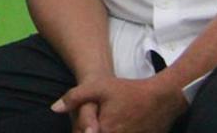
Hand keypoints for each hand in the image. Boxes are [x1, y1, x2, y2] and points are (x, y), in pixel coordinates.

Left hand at [53, 75, 186, 132]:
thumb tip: (54, 109)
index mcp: (103, 130)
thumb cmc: (128, 91)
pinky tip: (116, 125)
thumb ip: (74, 97)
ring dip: (101, 130)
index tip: (80, 126)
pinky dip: (119, 131)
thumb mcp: (99, 88)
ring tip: (102, 123)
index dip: (79, 130)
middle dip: (88, 130)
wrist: (162, 98)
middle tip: (92, 123)